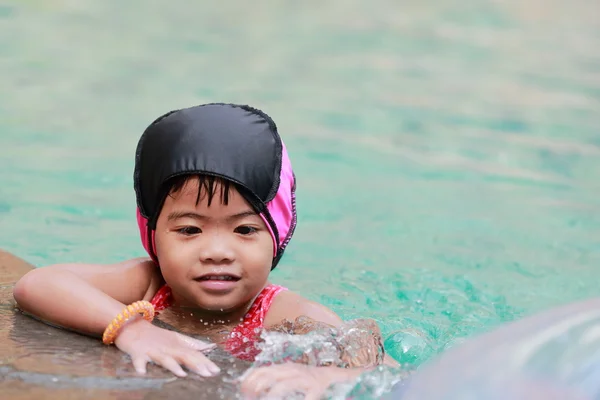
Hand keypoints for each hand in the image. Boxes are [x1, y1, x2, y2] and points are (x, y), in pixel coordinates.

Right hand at [114, 317, 219, 377]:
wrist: (131, 325)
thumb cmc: (156, 336)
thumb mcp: (175, 338)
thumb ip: (192, 344)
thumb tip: (209, 347)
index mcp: (177, 345)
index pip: (194, 354)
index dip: (206, 362)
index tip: (216, 371)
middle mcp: (167, 348)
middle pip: (183, 356)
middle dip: (196, 365)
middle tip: (207, 374)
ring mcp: (152, 351)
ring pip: (164, 359)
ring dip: (172, 366)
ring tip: (182, 374)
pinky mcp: (137, 353)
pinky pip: (138, 361)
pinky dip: (140, 367)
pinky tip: (143, 373)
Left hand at [240, 363, 359, 399]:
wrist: (336, 377)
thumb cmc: (310, 381)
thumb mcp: (291, 376)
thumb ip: (275, 380)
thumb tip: (253, 389)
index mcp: (284, 368)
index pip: (261, 371)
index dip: (249, 381)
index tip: (243, 393)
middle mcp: (292, 371)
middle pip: (268, 376)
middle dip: (255, 388)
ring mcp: (305, 379)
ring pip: (283, 386)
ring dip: (271, 397)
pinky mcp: (316, 388)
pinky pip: (306, 397)